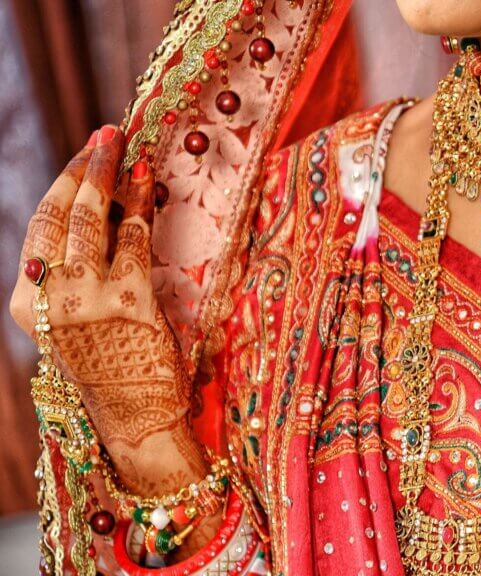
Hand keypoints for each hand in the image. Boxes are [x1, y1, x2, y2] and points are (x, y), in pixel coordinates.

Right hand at [10, 126, 206, 495]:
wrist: (136, 415)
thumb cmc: (109, 365)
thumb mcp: (71, 323)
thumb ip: (70, 276)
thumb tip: (95, 211)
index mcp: (28, 302)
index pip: (40, 227)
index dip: (62, 183)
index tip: (83, 154)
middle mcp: (50, 295)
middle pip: (61, 214)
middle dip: (87, 167)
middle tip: (107, 135)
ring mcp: (87, 296)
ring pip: (93, 219)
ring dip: (112, 176)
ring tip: (127, 146)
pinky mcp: (128, 299)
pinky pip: (133, 237)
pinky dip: (140, 203)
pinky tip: (148, 180)